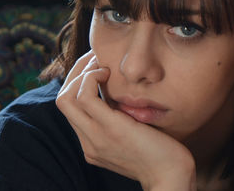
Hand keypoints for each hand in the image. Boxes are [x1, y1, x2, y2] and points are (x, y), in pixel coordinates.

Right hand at [56, 51, 196, 190]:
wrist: (171, 176)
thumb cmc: (159, 153)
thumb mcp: (132, 135)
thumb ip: (119, 121)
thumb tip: (118, 97)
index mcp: (92, 143)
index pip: (70, 108)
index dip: (78, 82)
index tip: (95, 67)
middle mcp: (88, 141)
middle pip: (62, 99)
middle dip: (75, 72)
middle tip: (94, 58)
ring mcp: (96, 137)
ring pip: (67, 97)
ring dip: (82, 72)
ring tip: (101, 63)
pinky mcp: (110, 129)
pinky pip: (85, 97)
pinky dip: (91, 78)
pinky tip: (107, 73)